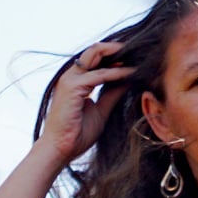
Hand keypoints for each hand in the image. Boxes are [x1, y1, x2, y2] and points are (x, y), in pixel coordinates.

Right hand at [38, 41, 135, 166]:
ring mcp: (70, 79)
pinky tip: (131, 73)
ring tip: (136, 54)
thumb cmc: (77, 135)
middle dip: (116, 48)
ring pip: (95, 54)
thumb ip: (112, 95)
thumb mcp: (101, 111)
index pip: (95, 60)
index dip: (113, 57)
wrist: (61, 149)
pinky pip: (100, 75)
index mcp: (75, 81)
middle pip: (94, 51)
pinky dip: (117, 73)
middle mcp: (71, 76)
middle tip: (136, 49)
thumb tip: (127, 82)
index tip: (133, 57)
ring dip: (117, 54)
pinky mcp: (72, 86)